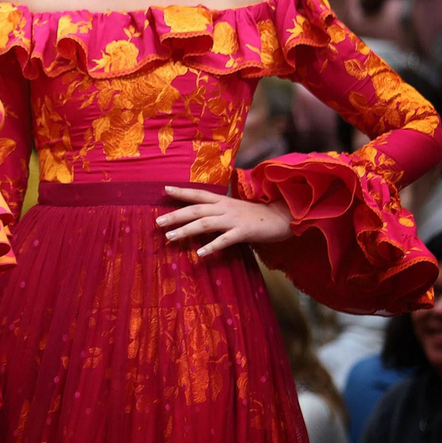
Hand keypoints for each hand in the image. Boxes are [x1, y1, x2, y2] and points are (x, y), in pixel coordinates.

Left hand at [157, 188, 291, 257]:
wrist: (284, 217)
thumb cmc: (257, 216)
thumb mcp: (235, 209)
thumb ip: (219, 211)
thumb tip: (200, 216)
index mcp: (223, 201)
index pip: (198, 194)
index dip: (182, 191)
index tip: (164, 189)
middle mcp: (225, 207)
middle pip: (196, 210)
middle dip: (175, 215)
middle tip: (158, 222)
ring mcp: (234, 219)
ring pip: (205, 223)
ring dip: (186, 230)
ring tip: (170, 237)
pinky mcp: (244, 231)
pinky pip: (225, 240)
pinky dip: (211, 246)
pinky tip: (200, 253)